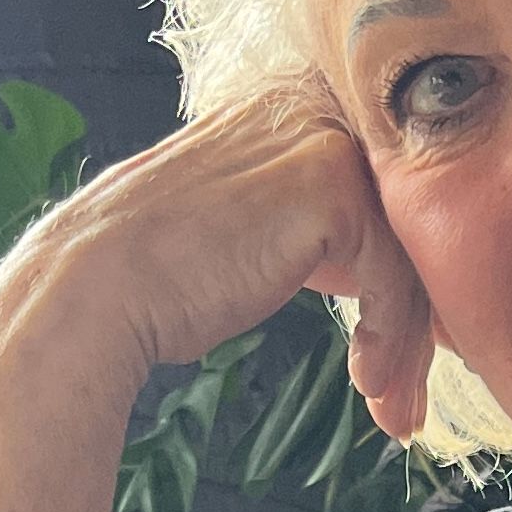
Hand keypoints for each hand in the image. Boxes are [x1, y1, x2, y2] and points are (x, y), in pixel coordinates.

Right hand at [19, 85, 437, 439]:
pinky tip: (365, 382)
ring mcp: (323, 138)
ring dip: (407, 345)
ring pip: (408, 251)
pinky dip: (389, 337)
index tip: (402, 356)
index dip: (402, 282)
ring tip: (392, 408)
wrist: (95, 290)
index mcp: (292, 103)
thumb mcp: (252, 230)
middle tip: (409, 396)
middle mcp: (313, 103)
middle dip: (416, 321)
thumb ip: (316, 227)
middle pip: (406, 220)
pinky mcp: (331, 185)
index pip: (383, 192)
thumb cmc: (160, 280)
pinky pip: (394, 272)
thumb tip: (386, 276)